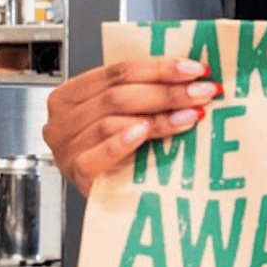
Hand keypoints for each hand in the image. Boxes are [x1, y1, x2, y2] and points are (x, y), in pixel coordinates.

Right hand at [42, 57, 221, 195]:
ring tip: (191, 115)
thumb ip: (143, 94)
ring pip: (113, 121)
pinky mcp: (77, 173)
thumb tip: (190, 77)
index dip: (159, 67)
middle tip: (202, 92)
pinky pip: (99, 154)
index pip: (118, 71)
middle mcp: (64, 119)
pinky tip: (144, 133)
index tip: (195, 69)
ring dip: (158, 117)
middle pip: (118, 95)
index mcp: (72, 95)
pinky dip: (122, 142)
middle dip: (167, 91)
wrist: (104, 199)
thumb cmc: (115, 154)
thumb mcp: (124, 117)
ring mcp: (67, 147)